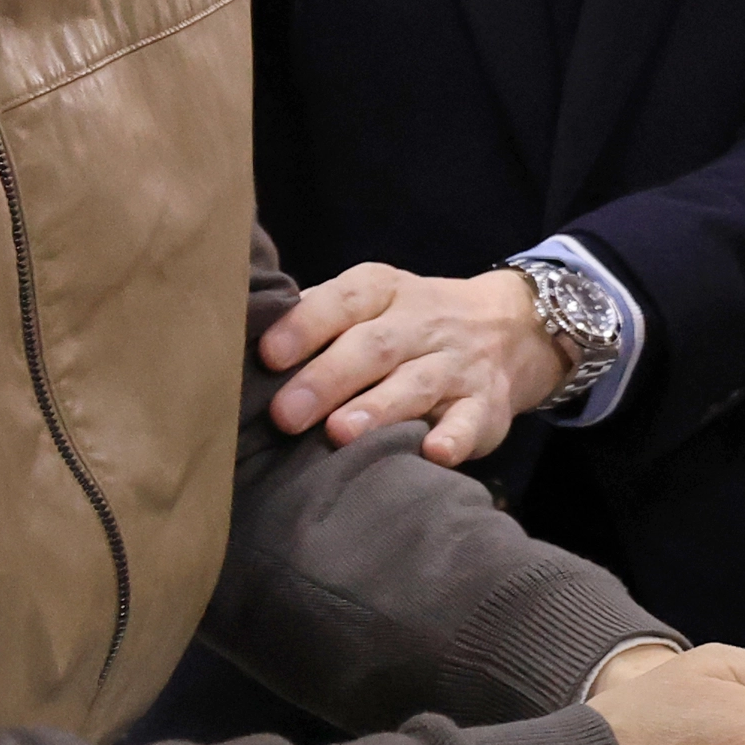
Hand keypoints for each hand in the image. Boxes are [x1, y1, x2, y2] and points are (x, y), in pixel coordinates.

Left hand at [260, 263, 567, 463]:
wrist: (508, 328)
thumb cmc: (407, 324)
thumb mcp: (370, 304)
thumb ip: (316, 317)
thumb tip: (236, 340)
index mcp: (385, 291)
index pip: (344, 299)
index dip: (306, 325)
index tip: (268, 355)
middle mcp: (422, 323)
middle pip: (374, 346)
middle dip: (328, 378)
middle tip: (286, 415)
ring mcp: (456, 365)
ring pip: (417, 384)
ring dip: (378, 409)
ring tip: (339, 434)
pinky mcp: (485, 406)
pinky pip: (471, 422)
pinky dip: (454, 438)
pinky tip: (433, 453)